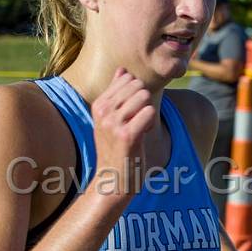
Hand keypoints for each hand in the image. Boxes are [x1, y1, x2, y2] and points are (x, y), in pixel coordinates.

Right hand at [90, 68, 155, 197]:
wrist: (111, 180)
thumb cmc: (114, 149)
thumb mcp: (109, 118)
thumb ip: (116, 93)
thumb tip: (122, 70)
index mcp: (99, 104)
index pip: (126, 78)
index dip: (136, 94)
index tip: (131, 114)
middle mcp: (103, 111)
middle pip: (137, 85)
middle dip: (144, 102)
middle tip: (138, 122)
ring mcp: (113, 123)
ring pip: (144, 96)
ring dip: (149, 113)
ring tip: (140, 129)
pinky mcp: (127, 136)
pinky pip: (149, 112)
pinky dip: (151, 123)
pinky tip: (144, 135)